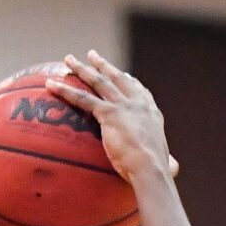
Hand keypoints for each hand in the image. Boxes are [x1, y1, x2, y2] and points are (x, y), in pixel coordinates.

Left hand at [46, 52, 177, 185]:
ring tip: (68, 60)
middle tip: (91, 55)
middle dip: (102, 65)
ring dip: (81, 69)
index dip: (127, 81)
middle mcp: (137, 102)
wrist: (150, 167)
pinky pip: (82, 99)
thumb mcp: (164, 160)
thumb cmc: (156, 171)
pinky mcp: (109, 113)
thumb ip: (166, 160)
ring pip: (98, 82)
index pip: (137, 89)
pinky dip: (65, 91)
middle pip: (116, 78)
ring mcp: (123, 105)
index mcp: (151, 112)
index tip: (121, 73)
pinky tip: (52, 84)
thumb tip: (173, 168)